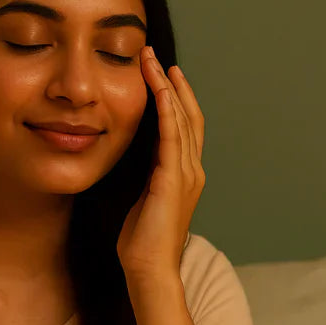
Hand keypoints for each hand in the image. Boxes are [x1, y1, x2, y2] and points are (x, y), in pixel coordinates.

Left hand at [117, 45, 205, 286]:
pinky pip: (173, 137)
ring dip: (167, 88)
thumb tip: (133, 158)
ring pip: (182, 119)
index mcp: (185, 174)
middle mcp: (192, 170)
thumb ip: (145, 176)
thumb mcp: (143, 198)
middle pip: (188, 115)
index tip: (160, 73)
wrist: (149, 269)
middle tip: (154, 55)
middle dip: (171, 83)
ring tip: (152, 62)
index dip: (175, 97)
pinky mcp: (173, 180)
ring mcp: (186, 174)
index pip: (184, 126)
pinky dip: (168, 110)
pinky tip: (160, 90)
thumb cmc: (142, 241)